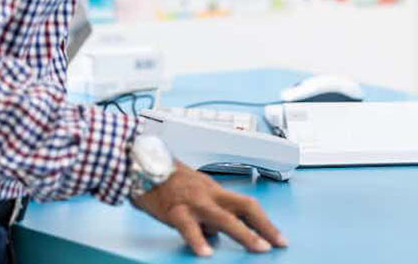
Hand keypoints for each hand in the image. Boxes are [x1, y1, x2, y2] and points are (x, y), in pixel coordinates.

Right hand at [130, 163, 285, 256]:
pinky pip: (188, 226)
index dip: (265, 221)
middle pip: (244, 207)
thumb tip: (220, 232)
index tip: (278, 237)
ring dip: (244, 233)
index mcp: (214, 190)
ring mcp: (192, 201)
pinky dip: (198, 240)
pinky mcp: (174, 209)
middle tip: (277, 243)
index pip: (246, 204)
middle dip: (264, 226)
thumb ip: (208, 210)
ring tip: (258, 248)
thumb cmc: (164, 178)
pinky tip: (205, 253)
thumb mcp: (193, 191)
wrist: (139, 164)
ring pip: (223, 217)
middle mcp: (208, 194)